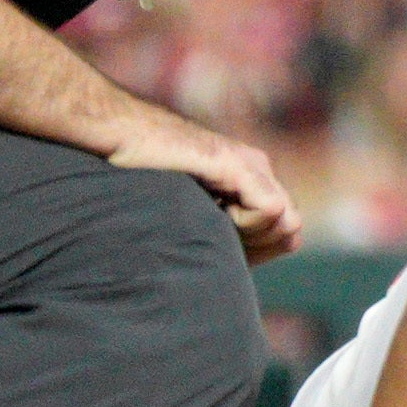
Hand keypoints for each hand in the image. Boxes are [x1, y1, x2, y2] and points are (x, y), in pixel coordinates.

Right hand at [102, 108, 298, 261]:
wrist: (117, 136)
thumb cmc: (137, 177)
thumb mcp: (189, 209)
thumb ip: (218, 228)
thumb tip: (236, 270)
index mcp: (252, 181)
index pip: (285, 232)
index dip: (258, 252)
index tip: (217, 248)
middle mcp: (259, 171)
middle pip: (290, 230)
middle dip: (257, 247)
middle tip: (213, 234)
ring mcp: (253, 165)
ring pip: (287, 224)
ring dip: (251, 236)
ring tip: (209, 219)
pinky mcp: (239, 164)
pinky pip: (271, 209)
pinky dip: (245, 224)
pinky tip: (212, 210)